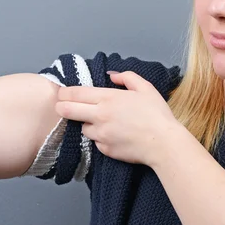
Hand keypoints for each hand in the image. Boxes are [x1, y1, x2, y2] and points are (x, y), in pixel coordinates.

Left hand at [55, 70, 180, 166]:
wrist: (163, 144)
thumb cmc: (156, 114)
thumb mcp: (145, 88)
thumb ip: (127, 77)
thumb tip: (112, 75)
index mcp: (108, 98)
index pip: (75, 94)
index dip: (64, 93)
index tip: (61, 93)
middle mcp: (99, 116)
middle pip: (68, 111)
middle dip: (61, 107)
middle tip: (60, 106)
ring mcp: (100, 134)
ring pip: (82, 128)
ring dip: (86, 124)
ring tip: (99, 122)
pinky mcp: (104, 149)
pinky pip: (95, 141)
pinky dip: (99, 137)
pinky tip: (112, 134)